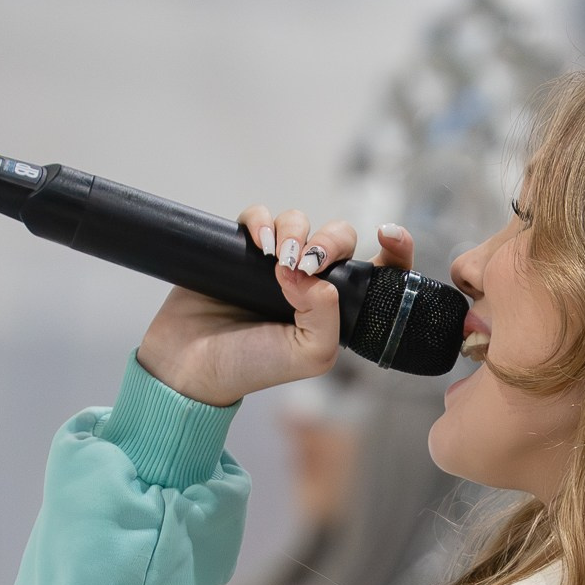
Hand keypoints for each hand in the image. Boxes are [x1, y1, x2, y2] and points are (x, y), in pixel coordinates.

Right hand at [134, 210, 417, 406]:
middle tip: (308, 263)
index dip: (394, 246)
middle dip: (330, 240)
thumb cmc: (252, 367)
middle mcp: (310, 282)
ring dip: (293, 231)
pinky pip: (259, 217)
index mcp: (336, 307)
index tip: (388, 234)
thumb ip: (327, 317)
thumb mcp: (309, 356)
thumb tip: (311, 272)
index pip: (378, 269)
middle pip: (338, 236)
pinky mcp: (241, 249)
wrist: (190, 365)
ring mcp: (275, 263)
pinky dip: (261, 220)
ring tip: (275, 261)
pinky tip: (258, 243)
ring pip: (299, 221)